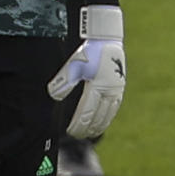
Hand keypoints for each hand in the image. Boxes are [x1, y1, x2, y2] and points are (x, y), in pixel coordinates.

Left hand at [47, 5, 125, 136]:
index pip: (86, 113)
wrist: (107, 39)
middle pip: (98, 117)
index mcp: (98, 87)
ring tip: (91, 133)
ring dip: (99, 125)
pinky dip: (109, 116)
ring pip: (109, 114)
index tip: (70, 132)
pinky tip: (104, 120)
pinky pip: (115, 107)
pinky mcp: (120, 86)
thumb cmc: (88, 52)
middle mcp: (110, 91)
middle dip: (87, 128)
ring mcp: (117, 90)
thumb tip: (54, 96)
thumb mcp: (73, 65)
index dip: (78, 125)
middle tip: (77, 136)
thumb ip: (64, 81)